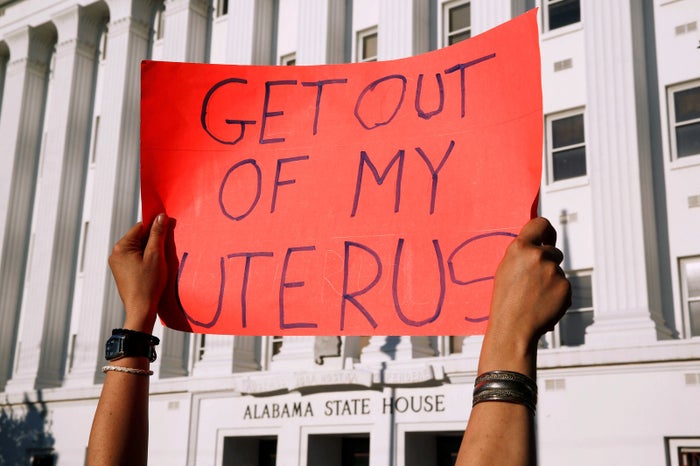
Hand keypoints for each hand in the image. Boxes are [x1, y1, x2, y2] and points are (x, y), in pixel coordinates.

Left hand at [108, 213, 170, 333]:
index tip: (168, 229)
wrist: (141, 309)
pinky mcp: (122, 272)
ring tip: (160, 261)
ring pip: (138, 248)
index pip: (140, 227)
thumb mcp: (156, 256)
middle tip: (166, 249)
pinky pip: (135, 259)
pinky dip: (146, 259)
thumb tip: (160, 216)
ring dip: (150, 251)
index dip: (155, 227)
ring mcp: (118, 263)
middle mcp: (116, 253)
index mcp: (121, 247)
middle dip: (153, 240)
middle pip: (138, 237)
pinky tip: (155, 268)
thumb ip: (157, 234)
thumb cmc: (148, 284)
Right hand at [480, 217, 570, 375]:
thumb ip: (523, 254)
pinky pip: (564, 286)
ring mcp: (554, 271)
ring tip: (535, 296)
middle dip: (548, 262)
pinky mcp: (565, 286)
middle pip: (553, 251)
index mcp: (519, 248)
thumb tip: (540, 244)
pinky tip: (543, 304)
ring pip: (558, 271)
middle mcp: (538, 255)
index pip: (541, 224)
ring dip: (551, 280)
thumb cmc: (505, 301)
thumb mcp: (506, 269)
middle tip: (535, 280)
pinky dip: (557, 294)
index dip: (546, 231)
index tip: (548, 238)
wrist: (513, 328)